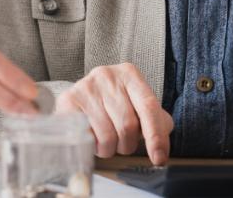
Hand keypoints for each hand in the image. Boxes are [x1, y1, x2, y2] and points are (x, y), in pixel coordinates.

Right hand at [55, 63, 171, 164]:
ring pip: (107, 136)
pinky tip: (92, 137)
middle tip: (122, 143)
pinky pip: (88, 137)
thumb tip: (164, 134)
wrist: (79, 97)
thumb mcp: (135, 105)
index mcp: (129, 74)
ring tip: (105, 140)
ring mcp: (86, 87)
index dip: (156, 136)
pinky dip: (93, 145)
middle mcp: (107, 76)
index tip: (159, 158)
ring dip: (109, 148)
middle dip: (127, 144)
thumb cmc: (111, 104)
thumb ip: (155, 118)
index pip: (149, 107)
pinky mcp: (69, 101)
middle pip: (128, 125)